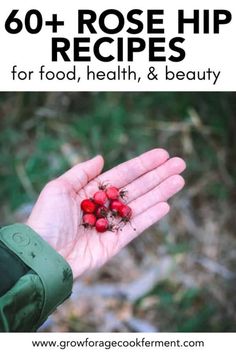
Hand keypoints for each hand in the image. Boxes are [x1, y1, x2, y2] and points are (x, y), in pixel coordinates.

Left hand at [26, 149, 185, 278]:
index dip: (143, 164)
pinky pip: (136, 227)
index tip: (162, 154)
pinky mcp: (116, 243)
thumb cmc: (47, 219)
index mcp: (93, 192)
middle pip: (137, 187)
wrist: (44, 255)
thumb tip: (101, 158)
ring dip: (161, 192)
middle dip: (158, 175)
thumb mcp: (59, 188)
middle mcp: (105, 207)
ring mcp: (112, 225)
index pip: (123, 174)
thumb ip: (82, 172)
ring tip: (179, 180)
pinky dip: (151, 216)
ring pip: (141, 205)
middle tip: (180, 163)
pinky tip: (166, 204)